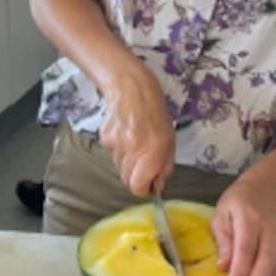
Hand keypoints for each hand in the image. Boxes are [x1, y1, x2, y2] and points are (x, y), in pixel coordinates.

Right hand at [98, 68, 174, 196]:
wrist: (131, 87)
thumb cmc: (155, 113)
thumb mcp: (170, 140)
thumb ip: (164, 166)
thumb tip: (157, 187)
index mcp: (154, 149)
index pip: (137, 185)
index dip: (142, 188)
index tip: (147, 185)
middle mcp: (134, 148)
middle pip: (127, 179)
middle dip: (135, 175)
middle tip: (143, 160)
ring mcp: (116, 143)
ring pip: (118, 167)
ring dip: (127, 161)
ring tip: (134, 141)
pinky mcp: (105, 138)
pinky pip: (111, 154)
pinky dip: (118, 149)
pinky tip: (124, 133)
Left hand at [212, 177, 275, 275]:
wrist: (266, 190)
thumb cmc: (238, 201)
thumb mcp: (222, 213)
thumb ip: (223, 239)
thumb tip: (223, 267)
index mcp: (250, 219)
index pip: (246, 250)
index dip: (239, 274)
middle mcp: (268, 232)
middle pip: (264, 265)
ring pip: (274, 273)